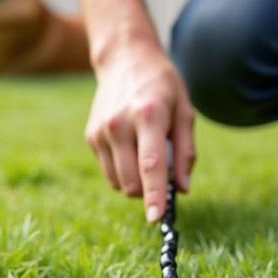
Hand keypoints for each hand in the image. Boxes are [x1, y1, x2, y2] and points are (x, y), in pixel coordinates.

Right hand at [85, 41, 195, 220]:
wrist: (125, 58)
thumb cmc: (162, 85)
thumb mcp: (185, 110)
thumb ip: (186, 151)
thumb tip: (183, 188)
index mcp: (148, 115)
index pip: (151, 165)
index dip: (155, 195)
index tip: (156, 219)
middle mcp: (120, 124)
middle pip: (132, 182)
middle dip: (149, 190)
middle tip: (164, 173)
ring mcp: (101, 131)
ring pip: (119, 183)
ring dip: (136, 181)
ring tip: (146, 152)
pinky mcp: (91, 136)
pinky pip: (109, 172)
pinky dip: (123, 170)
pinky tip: (131, 145)